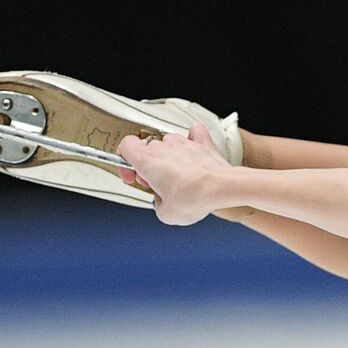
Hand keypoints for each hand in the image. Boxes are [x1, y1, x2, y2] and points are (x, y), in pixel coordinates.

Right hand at [116, 123, 234, 224]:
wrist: (223, 187)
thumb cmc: (194, 197)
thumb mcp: (165, 214)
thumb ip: (157, 204)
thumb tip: (163, 201)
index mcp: (147, 161)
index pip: (125, 145)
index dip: (124, 161)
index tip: (132, 176)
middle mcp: (164, 147)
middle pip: (147, 149)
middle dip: (149, 166)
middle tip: (158, 184)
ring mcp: (184, 143)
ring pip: (169, 143)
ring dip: (170, 157)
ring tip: (179, 177)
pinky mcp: (203, 144)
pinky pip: (195, 133)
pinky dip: (193, 141)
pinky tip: (194, 152)